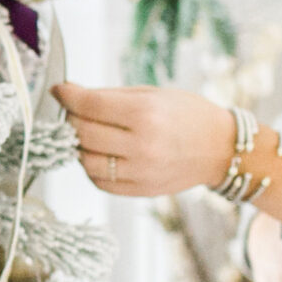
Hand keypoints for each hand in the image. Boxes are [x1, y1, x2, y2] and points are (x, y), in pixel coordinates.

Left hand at [51, 82, 229, 196]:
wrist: (221, 149)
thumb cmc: (188, 114)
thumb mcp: (153, 94)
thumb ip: (110, 95)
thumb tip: (71, 94)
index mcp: (146, 114)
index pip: (90, 105)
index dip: (68, 96)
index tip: (59, 90)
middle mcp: (142, 145)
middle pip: (82, 133)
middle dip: (70, 118)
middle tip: (74, 110)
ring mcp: (141, 172)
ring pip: (85, 161)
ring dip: (78, 145)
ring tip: (87, 133)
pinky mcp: (140, 190)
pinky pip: (100, 181)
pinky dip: (91, 166)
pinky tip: (100, 153)